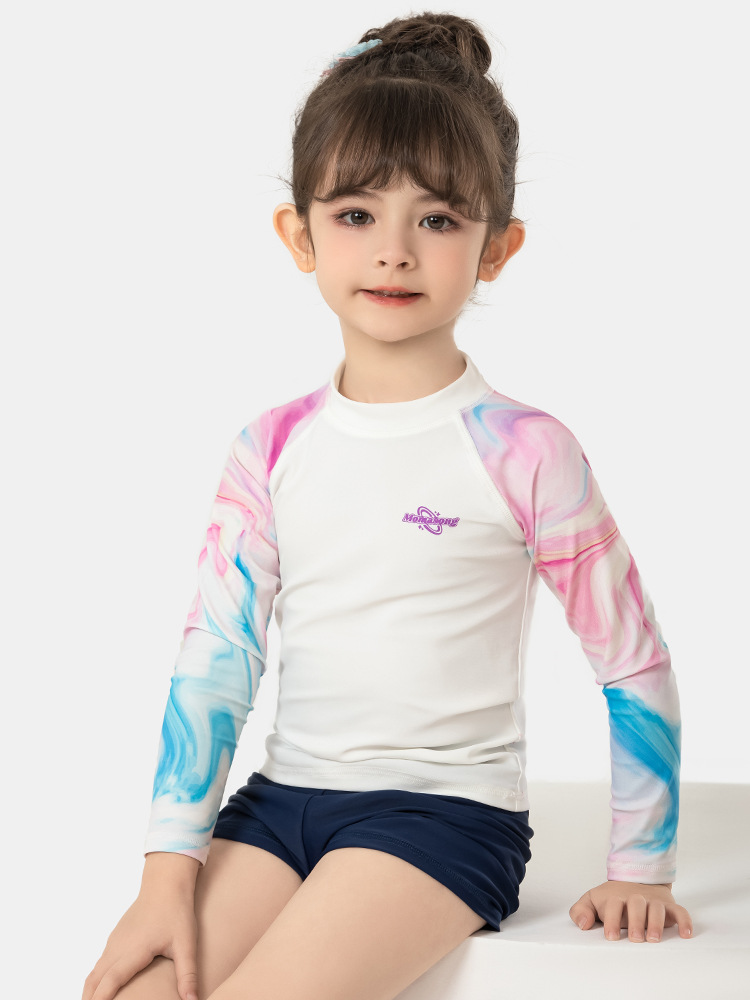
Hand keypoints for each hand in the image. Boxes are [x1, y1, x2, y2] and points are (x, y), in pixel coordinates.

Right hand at [81, 885, 198, 999]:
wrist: (166, 883)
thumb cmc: (177, 912)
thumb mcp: (186, 944)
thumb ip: (188, 974)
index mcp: (135, 950)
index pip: (111, 980)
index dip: (100, 999)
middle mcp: (119, 946)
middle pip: (95, 979)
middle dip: (90, 999)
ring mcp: (115, 941)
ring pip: (95, 972)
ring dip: (90, 991)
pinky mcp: (116, 937)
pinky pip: (99, 963)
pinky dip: (95, 980)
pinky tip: (100, 989)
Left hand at [569, 880, 692, 941]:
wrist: (637, 881)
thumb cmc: (613, 898)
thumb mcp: (592, 900)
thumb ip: (580, 911)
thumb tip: (582, 925)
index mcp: (616, 897)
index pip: (613, 905)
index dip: (612, 920)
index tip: (611, 936)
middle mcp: (635, 897)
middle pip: (636, 905)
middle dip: (636, 921)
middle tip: (635, 937)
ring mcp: (653, 901)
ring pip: (657, 908)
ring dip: (656, 922)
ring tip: (654, 938)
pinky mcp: (669, 906)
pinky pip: (680, 911)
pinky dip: (685, 921)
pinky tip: (685, 934)